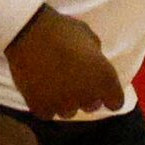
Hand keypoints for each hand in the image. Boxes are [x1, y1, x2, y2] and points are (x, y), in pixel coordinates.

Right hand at [7, 5, 124, 120]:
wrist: (29, 34)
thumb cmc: (64, 31)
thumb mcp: (91, 38)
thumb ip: (97, 58)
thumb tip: (94, 65)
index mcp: (104, 78)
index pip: (116, 102)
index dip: (111, 97)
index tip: (105, 92)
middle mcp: (86, 95)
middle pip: (92, 106)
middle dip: (88, 96)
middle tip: (78, 82)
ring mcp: (62, 103)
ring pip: (69, 111)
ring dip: (67, 102)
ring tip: (58, 86)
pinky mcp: (40, 107)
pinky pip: (48, 113)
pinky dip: (47, 105)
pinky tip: (43, 91)